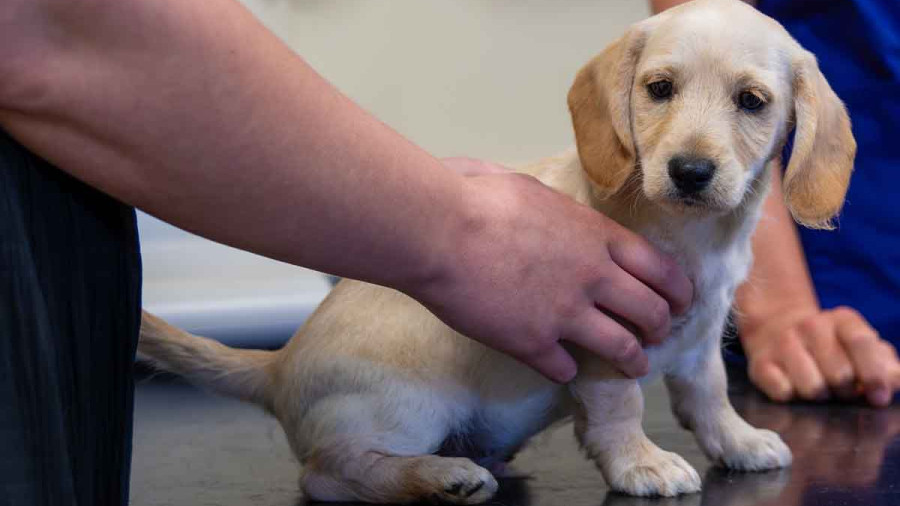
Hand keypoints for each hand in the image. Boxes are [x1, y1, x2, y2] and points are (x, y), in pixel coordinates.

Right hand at [406, 169, 692, 382]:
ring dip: (632, 360)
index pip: (660, 269)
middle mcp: (593, 277)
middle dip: (660, 328)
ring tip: (632, 366)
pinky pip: (566, 368)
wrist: (438, 230)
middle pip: (651, 312)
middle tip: (656, 335)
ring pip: (621, 348)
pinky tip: (562, 366)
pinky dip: (568, 370)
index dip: (677, 290)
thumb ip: (554, 207)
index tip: (680, 301)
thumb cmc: (474, 197)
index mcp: (597, 236)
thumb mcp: (529, 188)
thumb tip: (546, 204)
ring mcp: (565, 313)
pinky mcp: (532, 342)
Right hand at [743, 306, 899, 406]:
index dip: (874, 375)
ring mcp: (783, 343)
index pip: (862, 344)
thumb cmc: (831, 348)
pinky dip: (792, 397)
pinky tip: (792, 386)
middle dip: (846, 391)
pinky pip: (783, 393)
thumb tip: (896, 381)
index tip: (879, 397)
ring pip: (812, 388)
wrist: (776, 330)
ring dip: (820, 397)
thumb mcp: (862, 348)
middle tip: (842, 390)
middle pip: (840, 375)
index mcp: (843, 320)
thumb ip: (885, 364)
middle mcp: (810, 326)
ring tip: (819, 388)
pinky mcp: (760, 363)